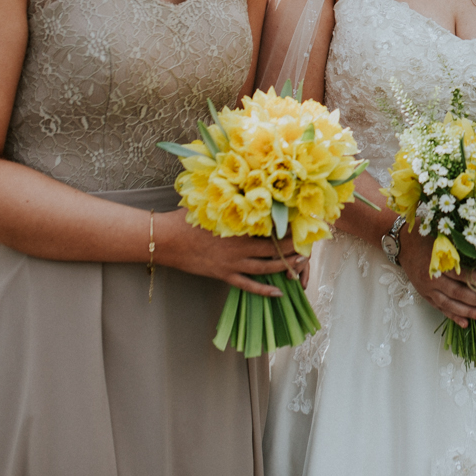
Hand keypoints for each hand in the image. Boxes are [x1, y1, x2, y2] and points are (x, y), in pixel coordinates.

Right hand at [157, 211, 300, 296]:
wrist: (165, 239)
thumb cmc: (186, 218)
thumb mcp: (211, 204)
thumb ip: (230, 197)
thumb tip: (243, 183)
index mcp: (238, 226)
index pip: (271, 226)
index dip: (288, 225)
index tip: (303, 221)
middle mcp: (239, 246)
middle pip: (274, 248)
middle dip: (293, 247)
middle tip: (309, 244)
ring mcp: (232, 263)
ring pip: (266, 268)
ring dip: (285, 267)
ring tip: (301, 264)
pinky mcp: (224, 275)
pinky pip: (249, 286)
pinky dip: (265, 290)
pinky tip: (279, 293)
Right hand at [396, 226, 475, 327]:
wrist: (403, 243)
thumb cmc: (425, 235)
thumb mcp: (443, 237)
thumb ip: (460, 245)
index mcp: (438, 264)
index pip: (464, 275)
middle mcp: (432, 279)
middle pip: (459, 293)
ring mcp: (427, 290)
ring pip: (450, 305)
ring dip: (469, 312)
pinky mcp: (425, 295)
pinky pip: (440, 308)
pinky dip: (452, 316)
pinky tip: (465, 324)